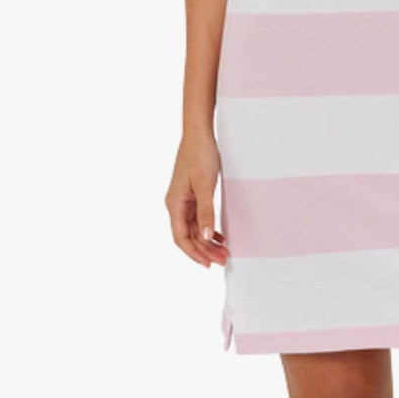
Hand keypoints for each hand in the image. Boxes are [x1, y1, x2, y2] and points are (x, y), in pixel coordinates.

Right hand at [164, 131, 229, 267]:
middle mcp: (176, 204)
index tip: (208, 264)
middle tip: (223, 259)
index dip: (194, 253)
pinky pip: (197, 217)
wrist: (199, 133)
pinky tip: (218, 234)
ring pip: (194, 228)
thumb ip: (206, 212)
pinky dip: (207, 227)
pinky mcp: (191, 194)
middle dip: (204, 249)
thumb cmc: (200, 155)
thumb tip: (206, 237)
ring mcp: (183, 199)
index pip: (181, 238)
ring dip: (207, 240)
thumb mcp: (206, 185)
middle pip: (188, 235)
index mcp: (175, 204)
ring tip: (224, 250)